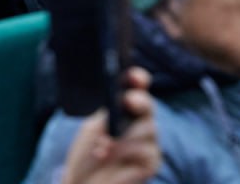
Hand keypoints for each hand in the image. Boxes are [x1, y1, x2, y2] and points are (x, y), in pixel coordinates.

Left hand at [62, 68, 160, 183]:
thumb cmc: (88, 155)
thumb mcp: (92, 128)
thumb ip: (108, 113)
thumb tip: (118, 99)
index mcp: (126, 108)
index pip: (138, 87)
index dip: (138, 79)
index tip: (133, 76)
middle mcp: (141, 122)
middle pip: (148, 105)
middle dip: (139, 101)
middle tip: (127, 101)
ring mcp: (149, 143)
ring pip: (147, 129)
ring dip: (121, 137)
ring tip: (101, 147)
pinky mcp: (151, 163)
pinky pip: (145, 150)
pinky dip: (123, 152)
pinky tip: (106, 156)